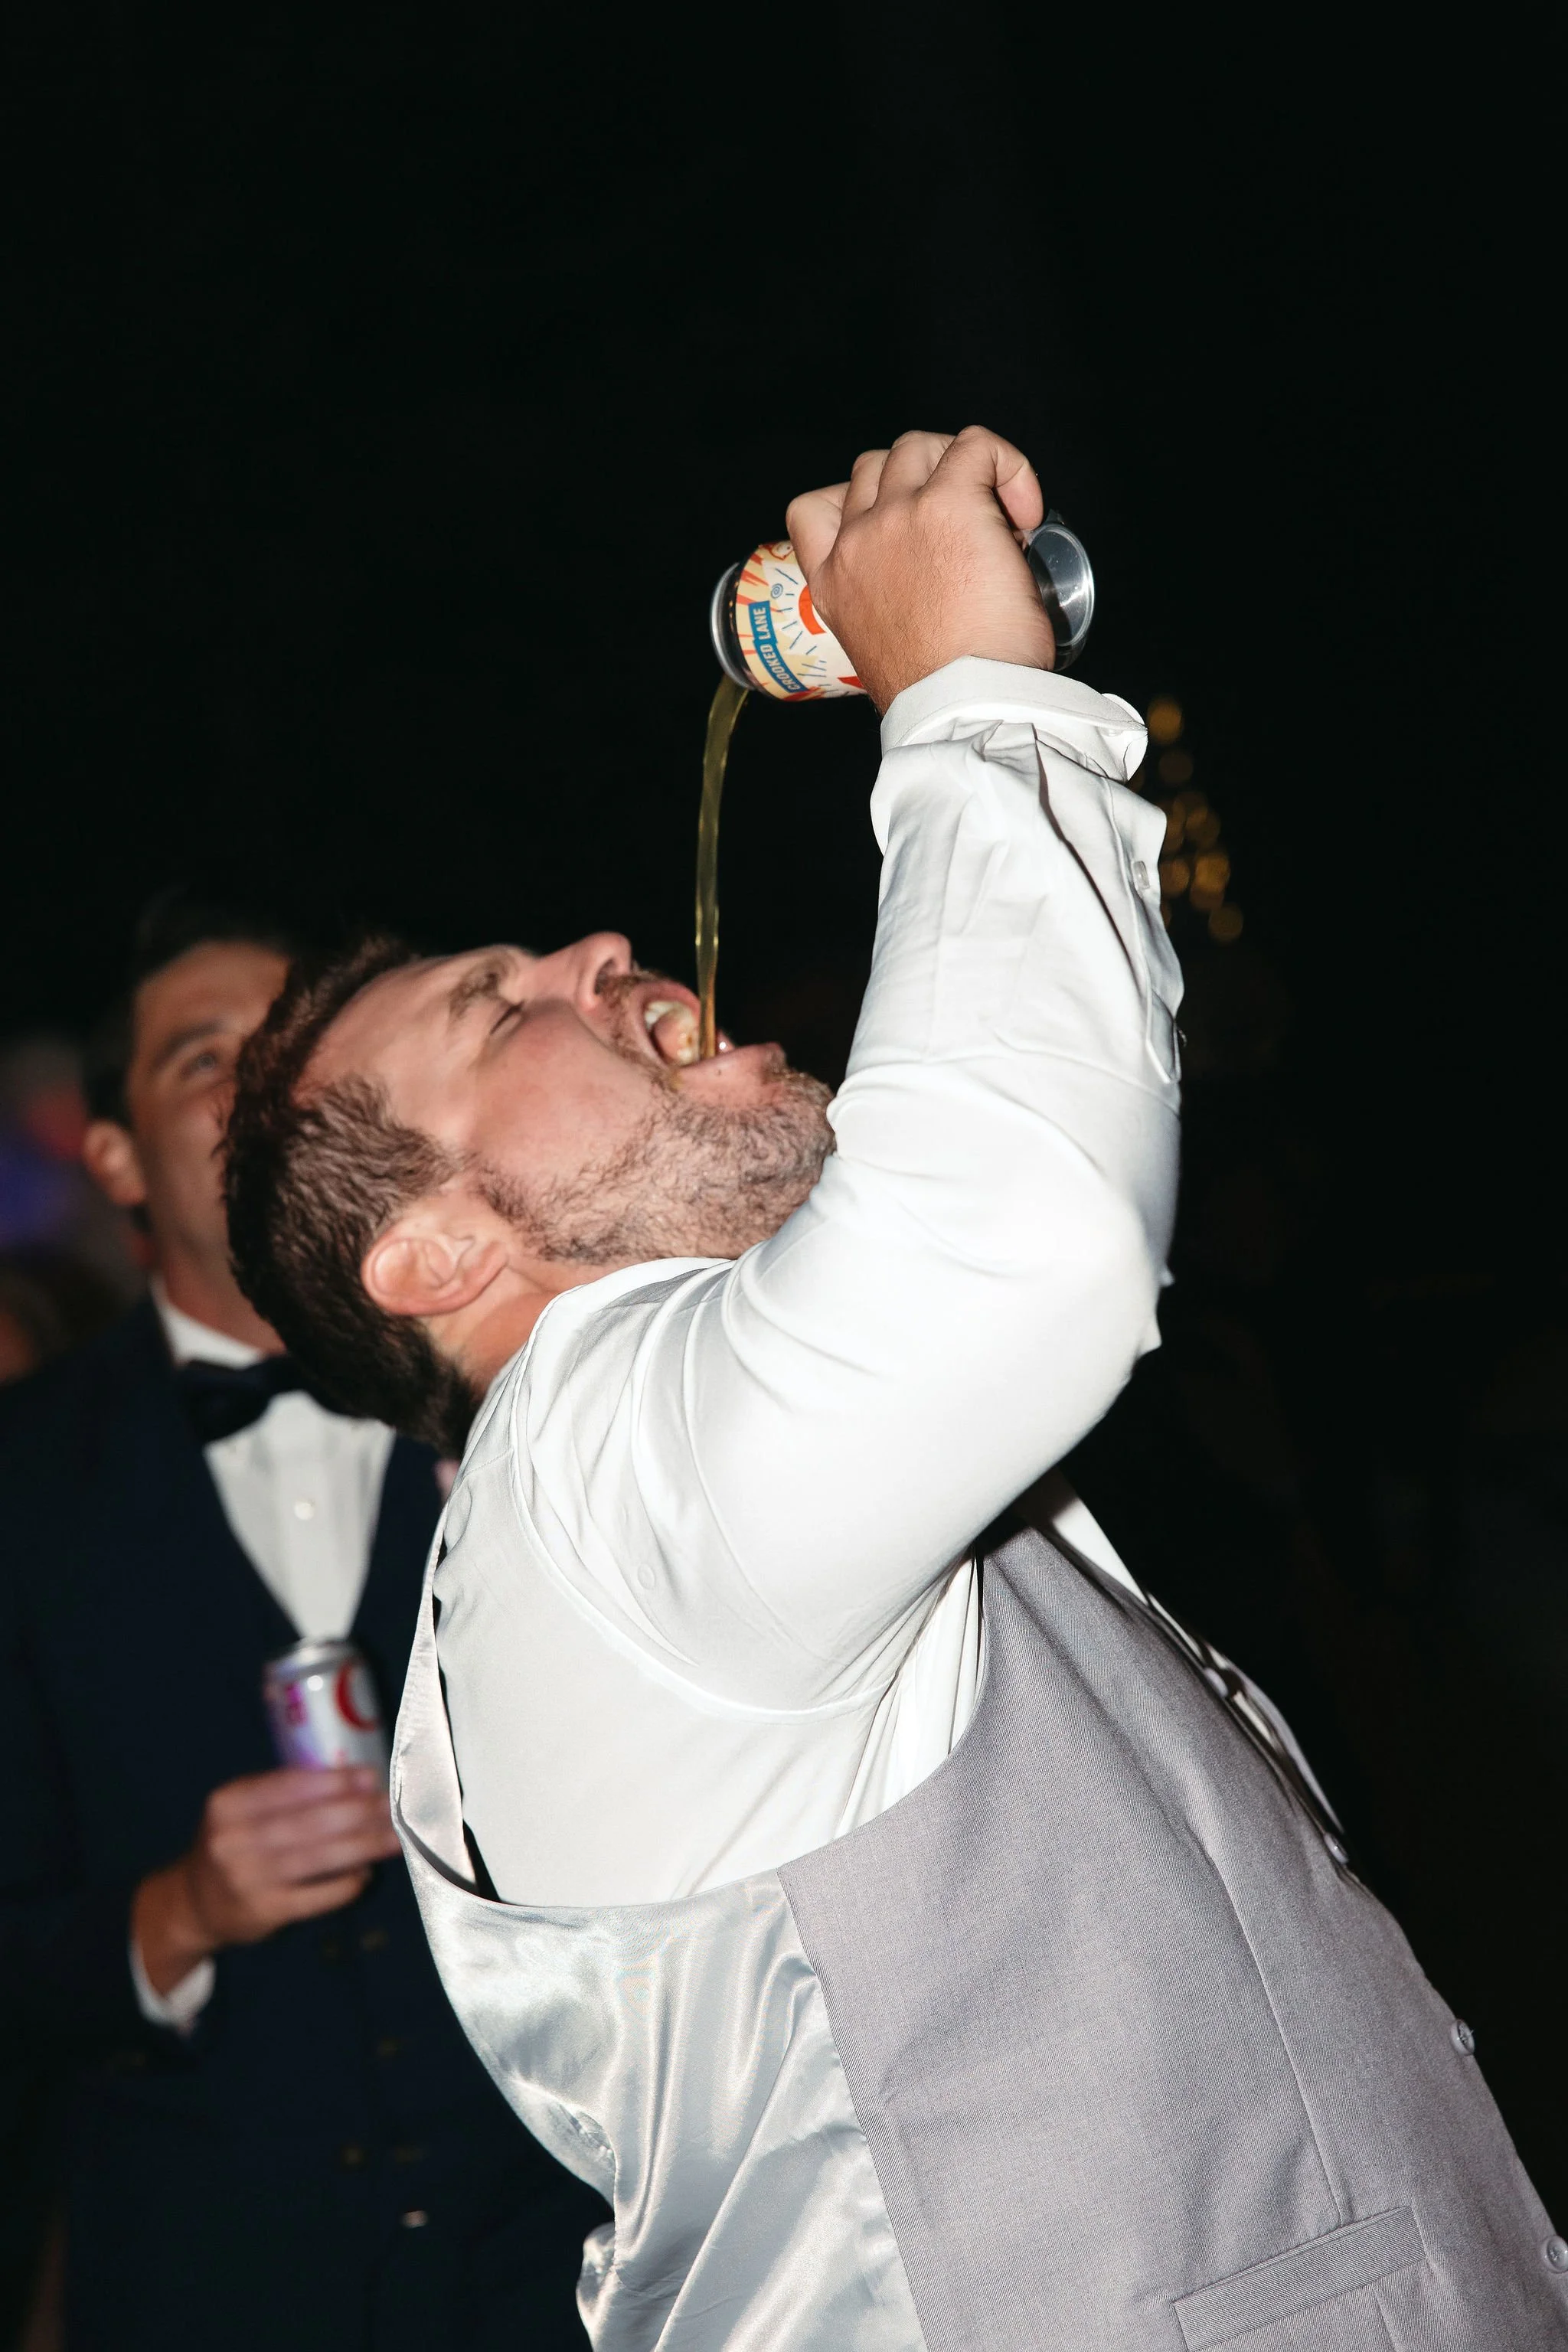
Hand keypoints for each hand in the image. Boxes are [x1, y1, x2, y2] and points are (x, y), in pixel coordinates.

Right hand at [132, 1767, 401, 1996]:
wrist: (193, 1904)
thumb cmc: (231, 1844)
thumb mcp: (240, 1809)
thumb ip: (284, 1791)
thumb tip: (353, 1778)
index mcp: (228, 1803)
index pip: (290, 1785)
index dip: (335, 1781)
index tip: (371, 1777)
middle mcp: (233, 1840)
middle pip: (310, 1822)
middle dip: (359, 1812)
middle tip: (392, 1807)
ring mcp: (248, 1878)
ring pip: (319, 1857)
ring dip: (363, 1846)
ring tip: (393, 1838)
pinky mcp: (265, 1911)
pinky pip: (317, 1896)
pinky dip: (346, 1884)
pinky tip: (365, 1874)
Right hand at [786, 427, 1053, 710]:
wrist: (965, 707)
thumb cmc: (942, 698)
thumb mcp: (887, 654)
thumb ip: (891, 613)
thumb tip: (940, 599)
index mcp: (834, 583)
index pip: (811, 510)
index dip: (854, 500)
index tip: (895, 524)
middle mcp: (858, 541)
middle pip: (875, 466)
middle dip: (920, 481)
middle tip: (964, 523)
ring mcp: (899, 515)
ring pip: (917, 446)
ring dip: (957, 466)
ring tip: (996, 515)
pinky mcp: (950, 502)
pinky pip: (977, 445)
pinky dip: (1007, 464)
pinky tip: (1026, 511)